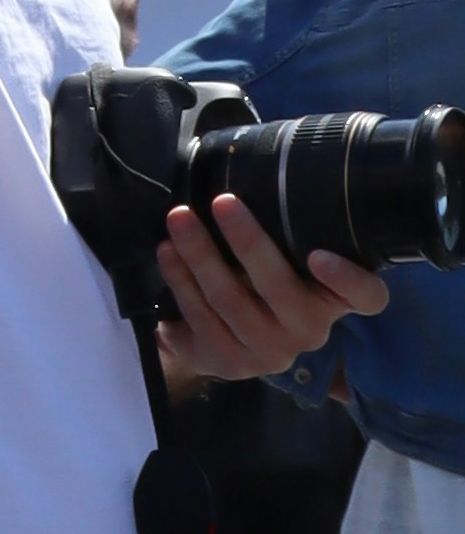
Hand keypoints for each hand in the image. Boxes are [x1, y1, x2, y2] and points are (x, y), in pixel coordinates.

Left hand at [150, 184, 389, 396]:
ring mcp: (271, 351)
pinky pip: (201, 316)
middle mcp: (310, 330)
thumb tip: (259, 170)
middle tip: (221, 201)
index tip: (319, 255)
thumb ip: (289, 231)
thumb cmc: (263, 282)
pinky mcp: (232, 362)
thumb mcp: (287, 258)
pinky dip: (181, 279)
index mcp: (334, 299)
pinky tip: (168, 253)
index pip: (365, 297)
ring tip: (179, 218)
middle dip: (247, 242)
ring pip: (230, 300)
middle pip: (280, 288)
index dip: (349, 281)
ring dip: (200, 255)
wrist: (226, 339)